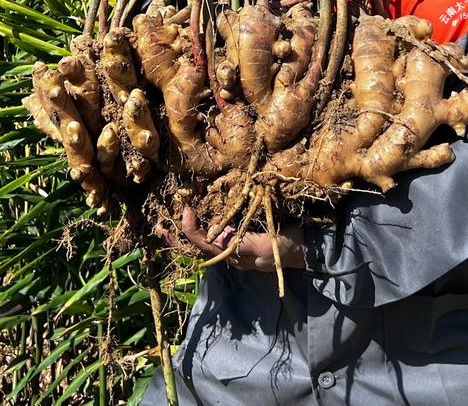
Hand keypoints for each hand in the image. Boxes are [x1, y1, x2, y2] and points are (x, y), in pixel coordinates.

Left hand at [177, 207, 305, 271]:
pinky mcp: (243, 239)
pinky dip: (201, 231)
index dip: (192, 230)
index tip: (185, 211)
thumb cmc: (287, 245)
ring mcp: (236, 248)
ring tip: (168, 225)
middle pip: (198, 248)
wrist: (307, 248)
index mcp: (235, 255)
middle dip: (177, 239)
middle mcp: (231, 254)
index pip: (205, 245)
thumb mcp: (265, 244)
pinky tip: (196, 220)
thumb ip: (243, 242)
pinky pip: (217, 238)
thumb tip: (218, 238)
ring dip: (185, 235)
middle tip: (159, 227)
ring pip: (204, 245)